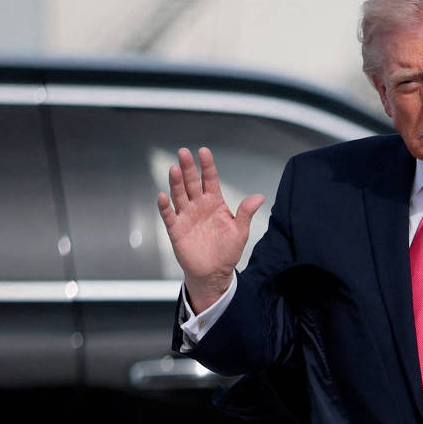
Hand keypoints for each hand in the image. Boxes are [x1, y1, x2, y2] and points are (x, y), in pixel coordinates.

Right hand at [159, 146, 262, 312]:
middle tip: (183, 152)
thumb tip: (259, 196)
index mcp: (214, 203)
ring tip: (174, 169)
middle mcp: (198, 205)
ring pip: (179, 195)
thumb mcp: (240, 231)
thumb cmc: (227, 250)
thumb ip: (246, 213)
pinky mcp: (176, 229)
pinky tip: (163, 196)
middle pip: (192, 183)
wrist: (214, 272)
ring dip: (176, 182)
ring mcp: (186, 216)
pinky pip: (169, 215)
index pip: (210, 180)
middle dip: (188, 168)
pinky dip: (165, 207)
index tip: (204, 151)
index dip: (207, 166)